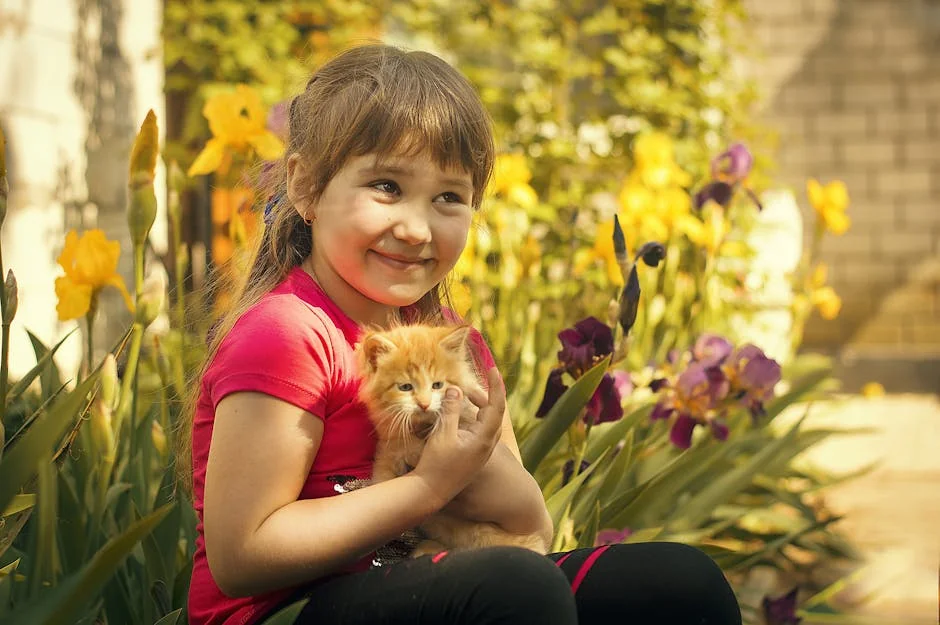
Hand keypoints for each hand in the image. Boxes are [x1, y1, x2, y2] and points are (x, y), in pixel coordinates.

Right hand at [413, 368, 504, 507]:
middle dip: (482, 395)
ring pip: (485, 423)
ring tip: (460, 397)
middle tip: (465, 386)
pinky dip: (470, 419)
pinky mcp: (473, 456)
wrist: (430, 492)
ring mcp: (481, 452)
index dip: (496, 386)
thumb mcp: (443, 433)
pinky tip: (456, 416)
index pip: (496, 406)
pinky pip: (477, 431)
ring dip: (475, 407)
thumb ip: (451, 409)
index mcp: (484, 438)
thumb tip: (456, 389)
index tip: (493, 369)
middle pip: (492, 413)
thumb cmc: (437, 464)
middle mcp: (487, 445)